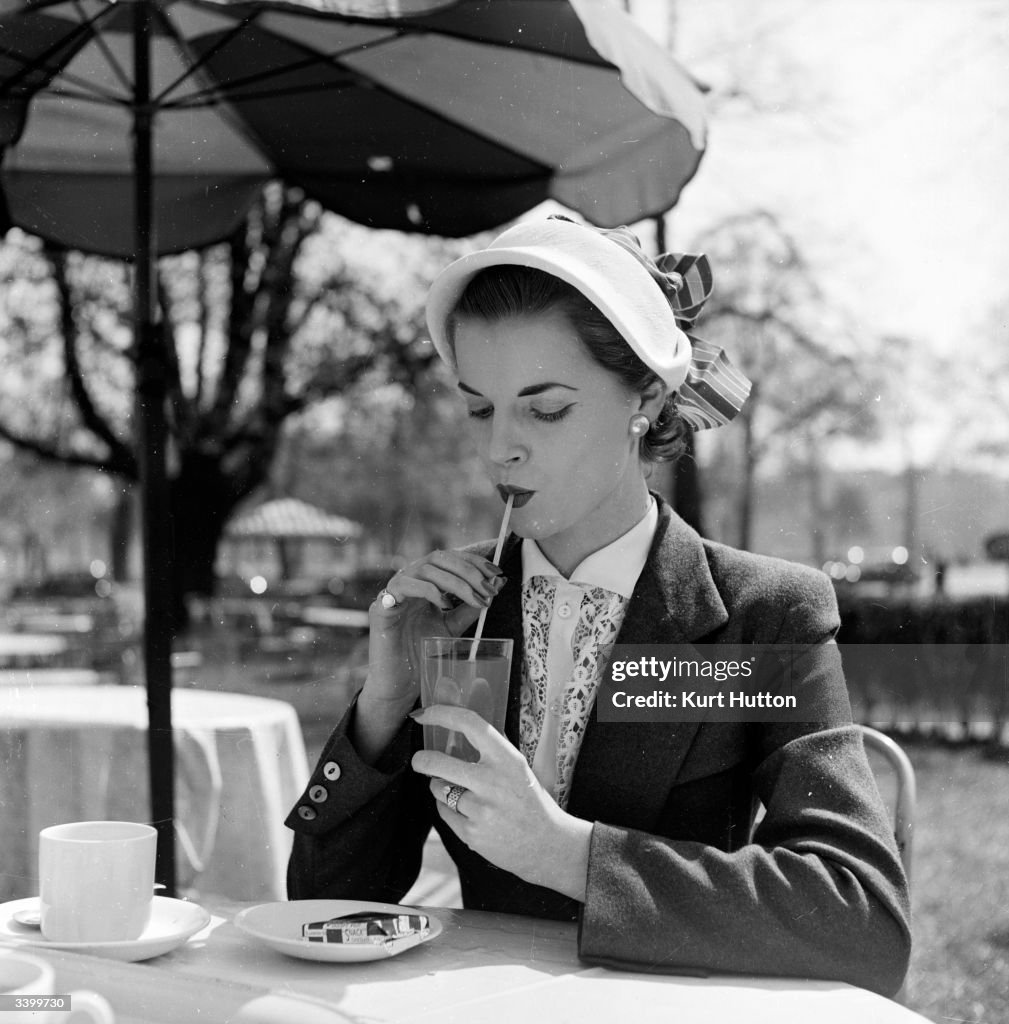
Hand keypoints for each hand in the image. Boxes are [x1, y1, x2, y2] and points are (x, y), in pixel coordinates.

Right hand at [365, 550, 505, 705]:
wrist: (400, 683)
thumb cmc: (422, 652)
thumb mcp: (453, 625)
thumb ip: (470, 606)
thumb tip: (497, 584)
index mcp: (425, 581)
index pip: (450, 558)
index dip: (474, 561)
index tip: (497, 572)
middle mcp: (409, 580)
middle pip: (439, 558)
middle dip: (469, 570)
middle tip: (489, 588)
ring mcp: (394, 591)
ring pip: (425, 568)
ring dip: (456, 581)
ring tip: (475, 599)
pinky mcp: (381, 606)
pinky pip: (404, 586)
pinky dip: (429, 591)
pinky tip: (445, 606)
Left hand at [410, 705, 591, 901]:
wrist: (547, 844)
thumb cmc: (530, 801)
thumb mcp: (518, 768)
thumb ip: (492, 751)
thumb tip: (456, 729)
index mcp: (507, 759)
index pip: (470, 724)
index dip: (441, 714)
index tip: (424, 715)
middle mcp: (492, 781)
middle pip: (438, 762)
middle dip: (422, 760)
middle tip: (419, 760)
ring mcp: (480, 810)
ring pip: (438, 789)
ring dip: (440, 787)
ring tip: (458, 791)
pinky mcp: (471, 834)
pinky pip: (444, 813)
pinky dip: (449, 810)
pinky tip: (468, 813)